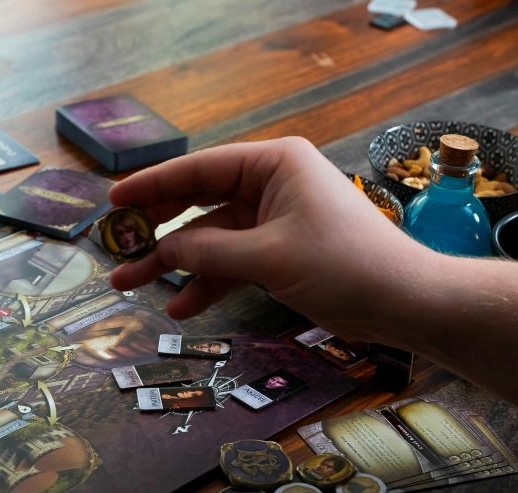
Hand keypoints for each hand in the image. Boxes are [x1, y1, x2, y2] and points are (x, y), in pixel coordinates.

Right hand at [108, 137, 427, 340]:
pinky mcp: (283, 253)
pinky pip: (235, 262)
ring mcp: (277, 220)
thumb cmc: (345, 265)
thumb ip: (209, 252)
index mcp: (275, 162)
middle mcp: (274, 183)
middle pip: (201, 203)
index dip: (153, 187)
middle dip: (159, 232)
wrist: (404, 301)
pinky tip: (181, 306)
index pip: (200, 169)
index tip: (114, 204)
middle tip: (117, 252)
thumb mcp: (269, 256)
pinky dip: (210, 282)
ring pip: (214, 239)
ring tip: (132, 287)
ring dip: (178, 265)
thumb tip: (162, 250)